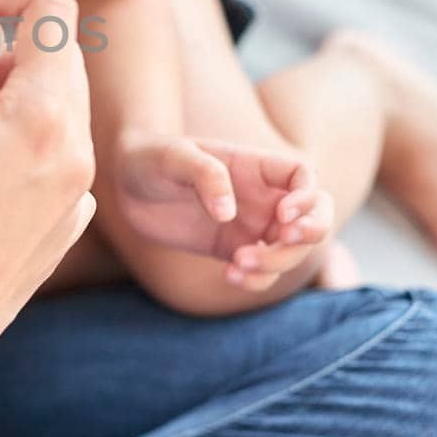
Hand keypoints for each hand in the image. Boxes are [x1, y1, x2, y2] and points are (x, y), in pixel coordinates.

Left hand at [115, 134, 333, 290]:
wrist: (124, 182)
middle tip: (278, 242)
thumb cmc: (151, 157)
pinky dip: (257, 279)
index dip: (308, 199)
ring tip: (238, 264)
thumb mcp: (174, 157)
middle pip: (312, 218)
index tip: (281, 214)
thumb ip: (205, 175)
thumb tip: (229, 213)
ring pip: (290, 251)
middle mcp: (261, 196)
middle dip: (308, 236)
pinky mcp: (232, 250)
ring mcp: (250, 225)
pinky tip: (230, 275)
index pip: (305, 177)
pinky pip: (261, 271)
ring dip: (277, 263)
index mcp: (256, 166)